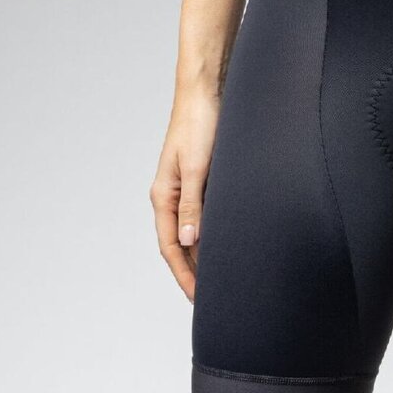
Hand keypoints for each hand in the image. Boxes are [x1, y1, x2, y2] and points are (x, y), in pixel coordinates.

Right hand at [149, 91, 219, 300]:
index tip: (197, 300)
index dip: (184, 276)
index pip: (171, 248)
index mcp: (164, 196)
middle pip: (180, 246)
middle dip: (193, 274)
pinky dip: (214, 235)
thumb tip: (188, 243)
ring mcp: (188, 189)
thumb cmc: (200, 125)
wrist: (207, 92)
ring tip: (222, 281)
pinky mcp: (204, 180)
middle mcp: (173, 197)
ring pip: (194, 233)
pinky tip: (228, 246)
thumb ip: (193, 205)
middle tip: (212, 300)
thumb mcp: (196, 168)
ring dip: (204, 256)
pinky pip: (206, 217)